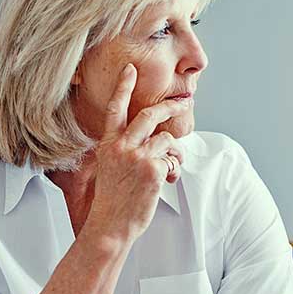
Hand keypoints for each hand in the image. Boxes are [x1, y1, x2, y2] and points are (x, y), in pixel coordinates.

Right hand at [83, 63, 191, 245]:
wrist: (110, 225)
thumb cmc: (111, 201)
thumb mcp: (111, 168)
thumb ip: (125, 150)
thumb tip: (154, 140)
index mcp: (109, 144)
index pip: (114, 108)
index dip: (123, 86)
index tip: (131, 69)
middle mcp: (122, 146)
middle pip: (150, 115)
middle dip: (171, 106)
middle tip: (183, 102)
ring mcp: (137, 156)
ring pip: (168, 139)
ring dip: (175, 152)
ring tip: (171, 166)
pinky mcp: (153, 169)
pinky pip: (173, 160)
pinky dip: (174, 169)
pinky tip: (166, 181)